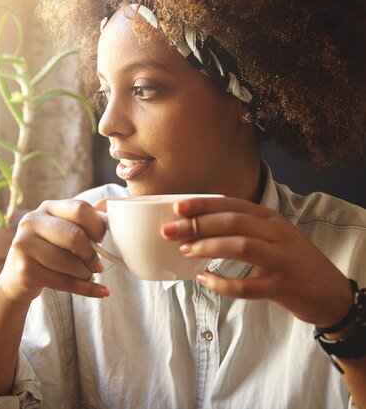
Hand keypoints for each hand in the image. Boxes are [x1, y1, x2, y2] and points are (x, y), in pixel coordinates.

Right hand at [0, 199, 109, 304]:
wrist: (17, 278)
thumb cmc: (49, 251)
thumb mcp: (64, 230)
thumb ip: (85, 218)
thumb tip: (107, 204)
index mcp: (47, 208)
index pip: (80, 209)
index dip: (98, 226)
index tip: (100, 240)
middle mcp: (31, 221)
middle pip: (74, 236)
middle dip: (91, 254)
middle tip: (97, 265)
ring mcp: (24, 244)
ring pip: (69, 262)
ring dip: (86, 273)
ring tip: (88, 275)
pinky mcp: (24, 269)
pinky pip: (63, 281)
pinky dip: (86, 289)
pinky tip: (97, 290)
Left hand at [161, 196, 353, 326]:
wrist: (331, 294)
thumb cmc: (292, 263)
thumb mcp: (273, 237)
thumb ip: (244, 229)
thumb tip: (196, 228)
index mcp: (272, 219)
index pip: (233, 205)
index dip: (204, 204)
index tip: (178, 206)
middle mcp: (278, 234)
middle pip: (234, 222)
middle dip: (198, 224)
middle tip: (169, 230)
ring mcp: (281, 260)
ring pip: (241, 246)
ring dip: (208, 247)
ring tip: (184, 250)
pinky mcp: (282, 287)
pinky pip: (247, 285)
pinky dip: (223, 283)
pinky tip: (205, 280)